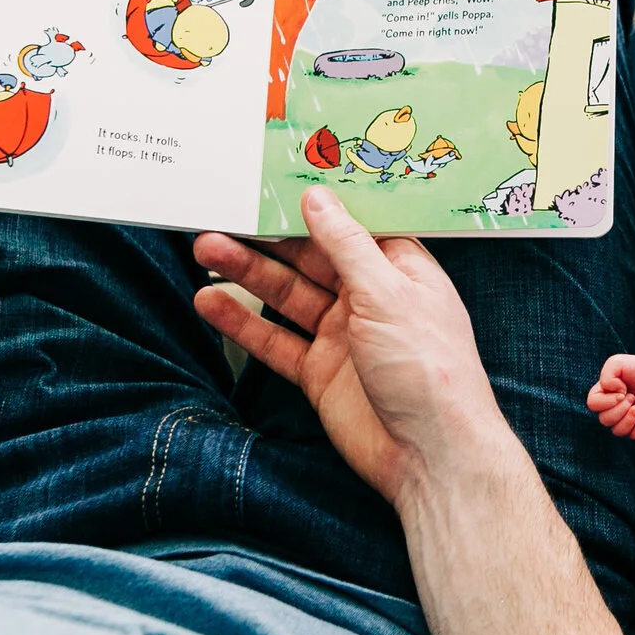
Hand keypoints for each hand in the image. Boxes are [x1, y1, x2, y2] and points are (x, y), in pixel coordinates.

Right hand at [193, 188, 511, 508]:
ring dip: (247, 273)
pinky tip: (209, 301)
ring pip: (287, 296)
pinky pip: (275, 341)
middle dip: (268, 237)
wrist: (430, 456)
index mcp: (400, 270)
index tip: (273, 179)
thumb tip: (318, 198)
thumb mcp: (388, 293)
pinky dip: (242, 323)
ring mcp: (343, 336)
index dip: (314, 204)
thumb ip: (346, 246)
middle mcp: (370, 298)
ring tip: (205, 249)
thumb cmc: (429, 368)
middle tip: (222, 214)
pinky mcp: (320, 373)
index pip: (351, 225)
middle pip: (311, 258)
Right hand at [586, 351, 634, 439]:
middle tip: (633, 396)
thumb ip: (607, 375)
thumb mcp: (617, 363)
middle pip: (604, 420)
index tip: (623, 390)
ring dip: (629, 420)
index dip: (607, 401)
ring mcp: (622, 417)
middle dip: (621, 409)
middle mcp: (608, 407)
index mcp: (600, 393)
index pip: (592, 405)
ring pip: (617, 431)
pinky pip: (632, 436)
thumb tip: (612, 392)